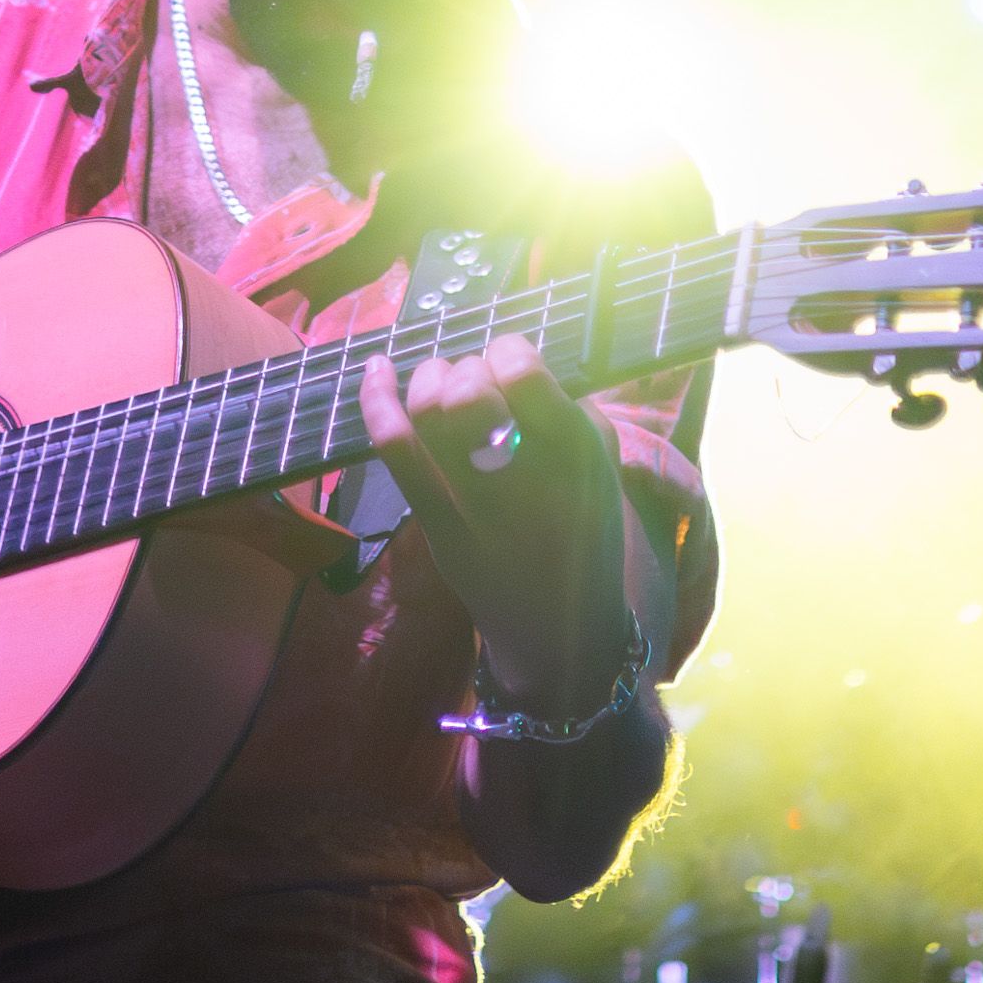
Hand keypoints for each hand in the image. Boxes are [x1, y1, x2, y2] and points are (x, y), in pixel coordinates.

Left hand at [358, 334, 636, 716]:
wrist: (560, 631)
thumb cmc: (584, 536)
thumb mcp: (605, 472)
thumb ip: (573, 414)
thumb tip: (518, 367)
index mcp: (574, 455)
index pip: (523, 372)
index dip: (508, 351)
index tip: (511, 363)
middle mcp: (521, 476)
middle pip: (468, 390)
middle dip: (468, 369)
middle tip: (479, 385)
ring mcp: (471, 503)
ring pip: (428, 411)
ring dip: (430, 380)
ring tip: (443, 383)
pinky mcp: (434, 522)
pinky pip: (396, 450)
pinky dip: (377, 402)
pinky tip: (376, 368)